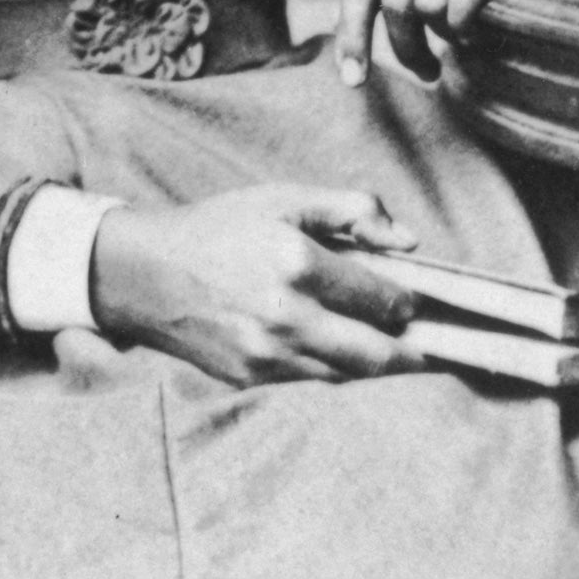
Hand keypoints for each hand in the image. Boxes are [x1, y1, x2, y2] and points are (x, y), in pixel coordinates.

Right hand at [89, 185, 431, 386]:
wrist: (147, 273)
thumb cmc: (221, 227)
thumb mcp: (284, 197)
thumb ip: (352, 210)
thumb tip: (409, 241)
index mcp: (297, 264)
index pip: (380, 299)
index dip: (408, 303)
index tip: (416, 302)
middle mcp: (286, 317)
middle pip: (375, 355)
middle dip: (411, 354)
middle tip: (431, 347)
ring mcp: (267, 355)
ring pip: (346, 375)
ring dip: (375, 366)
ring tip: (395, 352)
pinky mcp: (251, 379)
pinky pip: (310, 381)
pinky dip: (334, 369)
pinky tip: (341, 351)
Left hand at [335, 0, 578, 85]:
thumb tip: (346, 32)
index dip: (352, 31)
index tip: (351, 78)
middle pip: (394, 0)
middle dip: (405, 46)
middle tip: (425, 69)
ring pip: (428, 4)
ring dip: (440, 33)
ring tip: (456, 30)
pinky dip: (463, 26)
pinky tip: (472, 31)